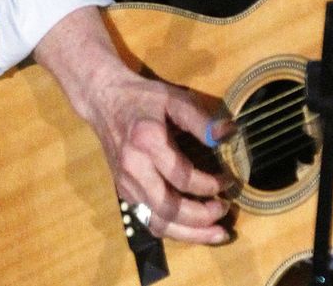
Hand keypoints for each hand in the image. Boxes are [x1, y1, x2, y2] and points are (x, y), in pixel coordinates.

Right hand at [35, 7, 234, 243]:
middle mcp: (133, 169)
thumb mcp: (174, 98)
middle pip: (168, 208)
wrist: (104, 100)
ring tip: (215, 233)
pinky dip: (173, 230)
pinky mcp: (124, 193)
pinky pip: (148, 220)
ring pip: (157, 222)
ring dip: (189, 234)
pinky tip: (192, 230)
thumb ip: (200, 119)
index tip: (228, 180)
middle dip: (201, 217)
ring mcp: (126, 185)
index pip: (182, 177)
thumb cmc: (143, 98)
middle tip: (225, 210)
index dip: (209, 184)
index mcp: (147, 143)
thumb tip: (228, 134)